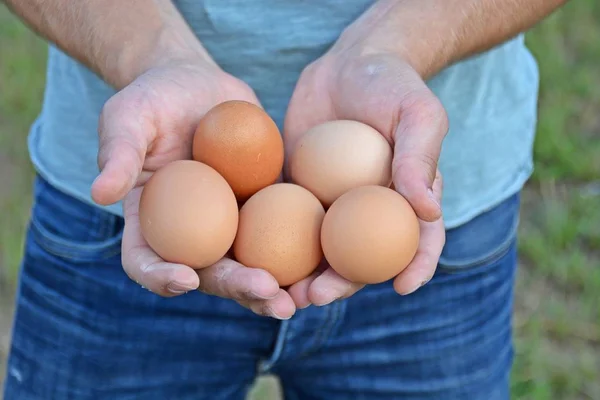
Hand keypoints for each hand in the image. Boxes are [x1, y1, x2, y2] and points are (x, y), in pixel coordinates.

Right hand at [91, 60, 295, 319]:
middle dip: (238, 288)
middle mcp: (192, 232)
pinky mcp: (264, 207)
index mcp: (151, 222)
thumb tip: (100, 193)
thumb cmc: (154, 98)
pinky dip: (300, 251)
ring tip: (301, 297)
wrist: (199, 85)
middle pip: (210, 274)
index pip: (147, 262)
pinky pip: (283, 232)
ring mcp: (230, 224)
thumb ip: (118, 153)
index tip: (187, 278)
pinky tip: (324, 259)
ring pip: (251, 264)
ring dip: (275, 286)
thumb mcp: (129, 117)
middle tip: (268, 294)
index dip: (162, 278)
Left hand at [283, 48, 447, 306]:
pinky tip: (253, 256)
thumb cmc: (392, 85)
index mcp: (405, 200)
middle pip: (358, 258)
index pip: (417, 240)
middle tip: (317, 296)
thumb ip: (421, 158)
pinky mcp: (297, 193)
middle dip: (340, 284)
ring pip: (319, 250)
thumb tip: (429, 211)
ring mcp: (331, 206)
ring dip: (302, 276)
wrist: (346, 65)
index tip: (403, 288)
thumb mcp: (417, 113)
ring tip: (282, 292)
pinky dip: (272, 241)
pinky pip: (284, 220)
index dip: (415, 267)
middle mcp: (367, 211)